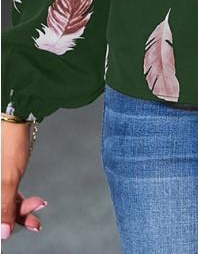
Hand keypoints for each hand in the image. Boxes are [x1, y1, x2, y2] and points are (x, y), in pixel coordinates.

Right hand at [1, 121, 46, 238]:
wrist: (17, 118)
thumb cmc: (10, 143)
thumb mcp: (7, 180)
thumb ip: (5, 207)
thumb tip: (2, 233)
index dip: (4, 223)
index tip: (20, 229)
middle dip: (16, 216)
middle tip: (35, 220)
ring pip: (4, 202)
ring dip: (21, 208)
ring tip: (39, 206)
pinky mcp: (1, 175)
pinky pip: (7, 193)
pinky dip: (20, 199)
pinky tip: (34, 202)